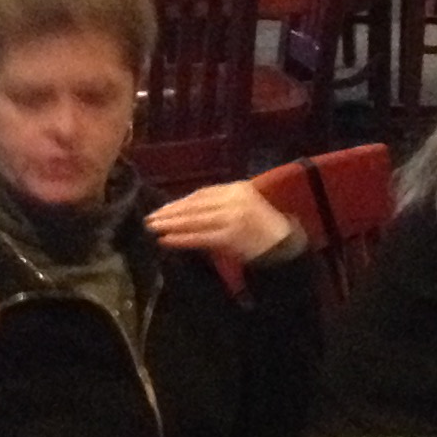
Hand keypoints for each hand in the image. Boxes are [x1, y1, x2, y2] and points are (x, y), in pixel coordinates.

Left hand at [149, 179, 303, 263]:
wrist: (286, 248)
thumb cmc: (263, 230)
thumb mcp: (244, 209)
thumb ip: (220, 206)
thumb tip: (186, 211)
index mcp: (239, 188)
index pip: (203, 193)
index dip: (181, 202)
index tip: (163, 209)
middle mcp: (236, 199)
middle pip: (196, 205)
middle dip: (171, 212)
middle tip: (150, 218)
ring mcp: (234, 217)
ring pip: (195, 219)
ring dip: (171, 224)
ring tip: (152, 228)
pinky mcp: (232, 236)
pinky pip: (201, 237)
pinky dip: (181, 239)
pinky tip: (166, 241)